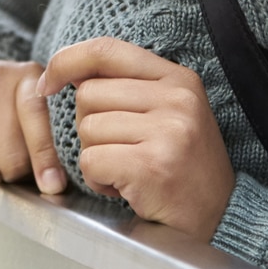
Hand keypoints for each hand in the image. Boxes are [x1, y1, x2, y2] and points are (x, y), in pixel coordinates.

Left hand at [40, 38, 234, 241]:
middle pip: (88, 94)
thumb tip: (68, 72)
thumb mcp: (169, 113)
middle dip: (90, 126)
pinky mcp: (152, 166)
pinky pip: (91, 161)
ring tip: (127, 170)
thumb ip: (128, 87)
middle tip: (121, 150)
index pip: (107, 49)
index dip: (67, 61)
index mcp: (179, 79)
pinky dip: (97, 179)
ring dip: (96, 156)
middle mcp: (177, 99)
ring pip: (87, 129)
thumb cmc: (183, 167)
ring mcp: (167, 132)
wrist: (219, 219)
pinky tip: (124, 188)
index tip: (48, 82)